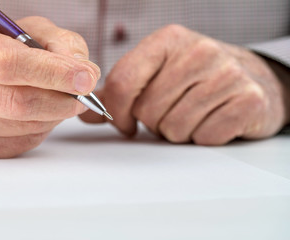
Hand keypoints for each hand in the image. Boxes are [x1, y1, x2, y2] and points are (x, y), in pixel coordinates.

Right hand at [0, 16, 99, 157]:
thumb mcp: (32, 31)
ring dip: (53, 116)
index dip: (52, 73)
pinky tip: (40, 114)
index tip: (85, 78)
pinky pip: (19, 144)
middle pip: (17, 103)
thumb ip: (62, 44)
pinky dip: (41, 130)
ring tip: (58, 101)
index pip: (7, 64)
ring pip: (23, 127)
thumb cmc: (1, 50)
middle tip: (83, 96)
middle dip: (62, 102)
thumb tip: (86, 74)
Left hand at [81, 25, 289, 144]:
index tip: (124, 123)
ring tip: (192, 115)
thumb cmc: (196, 78)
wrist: (252, 78)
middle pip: (147, 110)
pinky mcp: (248, 100)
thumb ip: (121, 91)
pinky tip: (212, 120)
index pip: (122, 82)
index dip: (116, 111)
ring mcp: (227, 74)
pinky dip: (202, 137)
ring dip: (177, 131)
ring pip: (173, 128)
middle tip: (170, 112)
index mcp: (168, 40)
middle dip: (153, 122)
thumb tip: (85, 111)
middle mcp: (198, 51)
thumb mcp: (158, 72)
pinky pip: (203, 137)